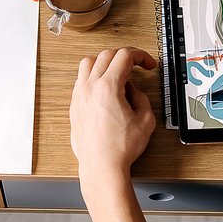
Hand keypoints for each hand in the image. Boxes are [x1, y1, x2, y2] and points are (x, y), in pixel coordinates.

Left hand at [70, 48, 158, 183]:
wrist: (102, 166)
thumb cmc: (120, 148)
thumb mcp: (145, 119)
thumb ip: (140, 96)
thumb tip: (132, 90)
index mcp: (108, 87)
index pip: (124, 56)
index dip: (141, 56)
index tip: (148, 64)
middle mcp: (90, 88)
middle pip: (106, 55)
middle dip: (125, 56)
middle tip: (137, 65)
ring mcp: (79, 96)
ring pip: (88, 63)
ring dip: (105, 62)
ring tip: (117, 72)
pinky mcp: (74, 106)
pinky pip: (81, 79)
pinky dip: (93, 76)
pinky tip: (104, 87)